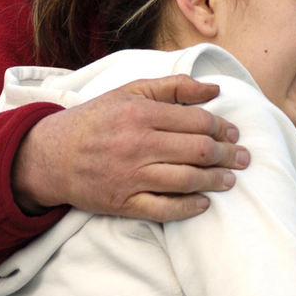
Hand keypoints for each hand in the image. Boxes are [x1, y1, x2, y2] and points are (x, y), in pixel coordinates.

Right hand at [11, 74, 249, 221]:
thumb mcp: (131, 91)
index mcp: (142, 113)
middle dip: (227, 155)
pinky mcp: (123, 202)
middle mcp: (139, 144)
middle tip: (243, 158)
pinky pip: (164, 209)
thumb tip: (214, 89)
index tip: (234, 132)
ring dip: (215, 181)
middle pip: (197, 150)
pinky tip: (204, 203)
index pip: (196, 121)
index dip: (222, 127)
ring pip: (186, 180)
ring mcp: (131, 176)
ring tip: (230, 180)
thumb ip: (174, 87)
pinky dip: (188, 207)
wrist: (52, 154)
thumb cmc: (96, 118)